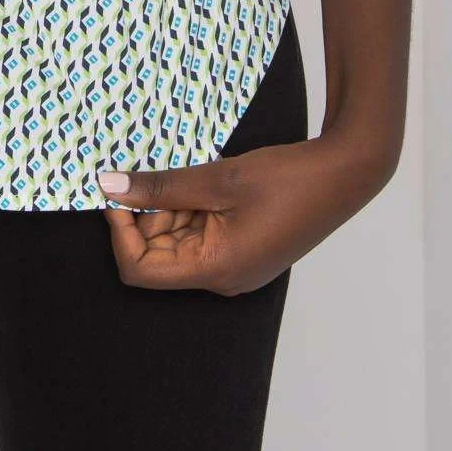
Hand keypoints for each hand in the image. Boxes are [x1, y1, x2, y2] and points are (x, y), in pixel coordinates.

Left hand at [96, 132, 390, 293]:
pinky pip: (201, 235)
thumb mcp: (216, 179)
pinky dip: (192, 207)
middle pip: (158, 254)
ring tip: (194, 173)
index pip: (140, 270)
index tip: (118, 190)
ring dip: (173, 206)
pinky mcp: (243, 250)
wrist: (343, 175)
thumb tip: (108, 188)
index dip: (120, 231)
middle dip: (149, 213)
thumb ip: (160, 187)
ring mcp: (234, 266)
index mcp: (214, 270)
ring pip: (178, 241)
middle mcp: (222, 278)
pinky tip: (205, 181)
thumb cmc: (285, 180)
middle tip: (164, 171)